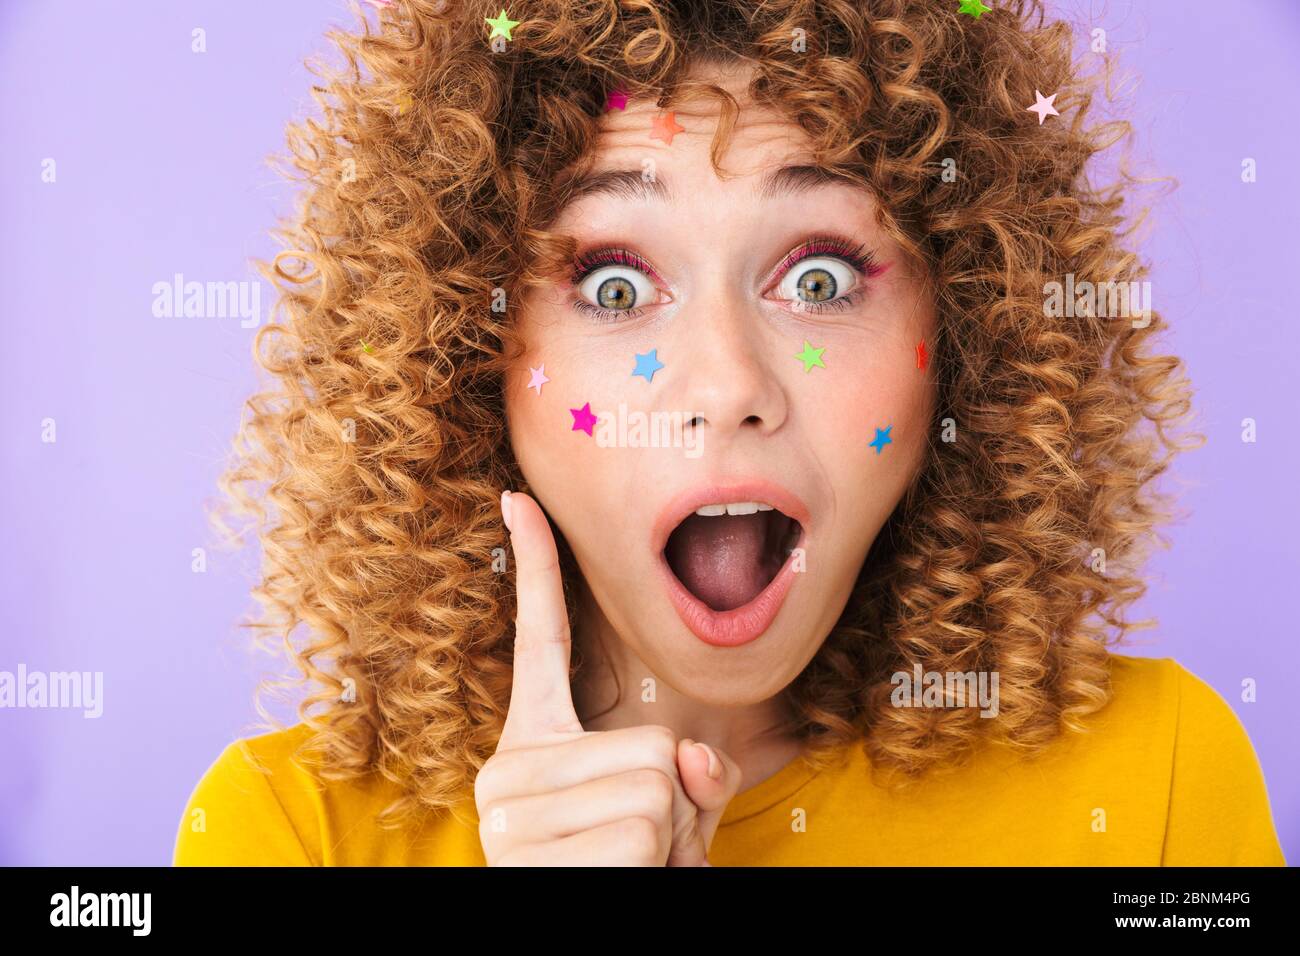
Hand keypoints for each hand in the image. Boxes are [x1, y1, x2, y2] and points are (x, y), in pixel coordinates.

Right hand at [475, 490, 741, 865]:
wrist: (584, 930)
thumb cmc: (625, 879)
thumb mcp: (667, 818)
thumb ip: (685, 771)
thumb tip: (695, 755)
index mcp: (535, 745)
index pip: (535, 640)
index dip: (535, 567)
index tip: (518, 498)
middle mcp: (510, 770)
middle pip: (652, 744)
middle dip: (677, 805)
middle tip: (643, 852)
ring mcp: (511, 811)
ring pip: (657, 785)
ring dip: (672, 841)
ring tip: (632, 873)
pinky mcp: (530, 847)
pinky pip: (648, 828)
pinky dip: (663, 866)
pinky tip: (621, 885)